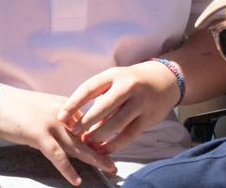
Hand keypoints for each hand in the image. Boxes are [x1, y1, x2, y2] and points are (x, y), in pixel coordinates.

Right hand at [0, 84, 115, 185]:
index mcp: (65, 106)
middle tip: (115, 163)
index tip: (109, 148)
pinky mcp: (39, 134)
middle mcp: (62, 114)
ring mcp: (52, 124)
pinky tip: (77, 180)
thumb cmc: (17, 107)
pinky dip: (68, 169)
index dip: (98, 137)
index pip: (87, 123)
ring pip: (78, 144)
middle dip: (102, 149)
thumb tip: (71, 133)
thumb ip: (59, 119)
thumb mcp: (44, 109)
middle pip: (87, 134)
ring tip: (109, 168)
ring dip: (94, 158)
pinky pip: (57, 155)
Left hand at [58, 61, 180, 154]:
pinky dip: (115, 145)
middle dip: (87, 122)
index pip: (90, 88)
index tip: (61, 117)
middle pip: (104, 106)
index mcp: (114, 75)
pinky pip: (129, 135)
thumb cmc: (131, 82)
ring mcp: (140, 102)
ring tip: (88, 142)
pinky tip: (104, 150)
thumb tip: (78, 123)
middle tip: (74, 132)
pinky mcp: (149, 117)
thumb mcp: (115, 81)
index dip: (74, 103)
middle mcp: (128, 86)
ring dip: (100, 135)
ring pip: (117, 123)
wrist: (164, 80)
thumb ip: (99, 99)